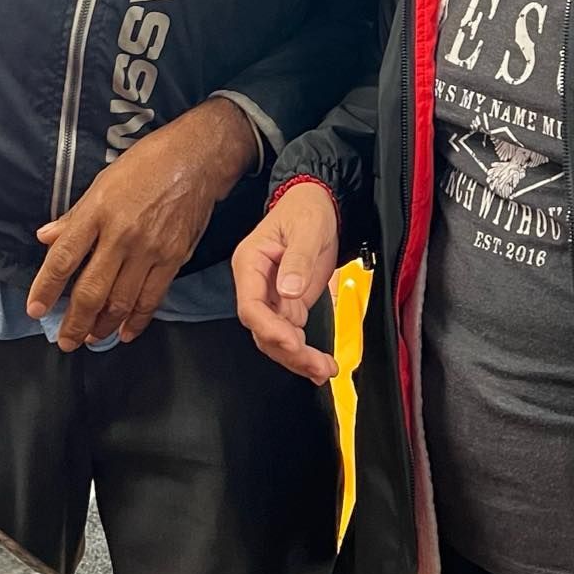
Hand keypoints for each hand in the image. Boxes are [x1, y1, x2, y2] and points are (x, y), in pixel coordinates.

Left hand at [27, 100, 255, 350]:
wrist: (197, 158)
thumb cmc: (146, 163)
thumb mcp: (103, 181)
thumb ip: (75, 215)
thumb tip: (45, 237)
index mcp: (98, 211)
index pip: (64, 257)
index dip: (46, 288)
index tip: (35, 309)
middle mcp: (121, 234)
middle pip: (91, 290)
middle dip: (74, 322)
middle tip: (65, 341)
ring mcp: (150, 249)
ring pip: (121, 302)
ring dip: (102, 327)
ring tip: (90, 339)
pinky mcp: (174, 258)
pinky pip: (152, 299)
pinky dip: (137, 321)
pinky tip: (125, 332)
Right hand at [232, 183, 340, 385]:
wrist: (319, 204)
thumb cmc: (307, 209)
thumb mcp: (307, 228)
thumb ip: (298, 259)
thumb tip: (289, 289)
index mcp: (250, 263)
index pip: (250, 306)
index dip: (269, 328)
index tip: (293, 341)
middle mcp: (256, 284)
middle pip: (262, 329)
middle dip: (288, 351)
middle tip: (315, 365)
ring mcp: (272, 297)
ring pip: (276, 338)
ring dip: (297, 358)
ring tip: (323, 369)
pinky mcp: (288, 304)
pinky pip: (291, 334)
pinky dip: (304, 352)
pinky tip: (320, 364)